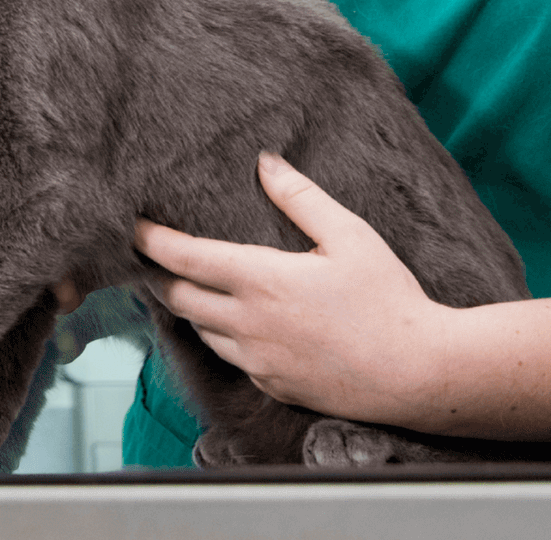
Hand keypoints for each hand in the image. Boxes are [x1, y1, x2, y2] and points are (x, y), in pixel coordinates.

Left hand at [133, 155, 455, 425]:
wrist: (418, 373)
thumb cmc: (389, 301)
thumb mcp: (350, 236)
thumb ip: (301, 198)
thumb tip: (266, 163)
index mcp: (261, 281)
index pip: (183, 258)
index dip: (150, 241)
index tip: (132, 226)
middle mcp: (248, 324)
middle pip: (178, 298)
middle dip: (157, 275)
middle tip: (147, 256)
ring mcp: (258, 361)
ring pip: (201, 331)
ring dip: (188, 306)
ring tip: (185, 283)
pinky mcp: (273, 386)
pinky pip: (232, 358)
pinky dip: (221, 336)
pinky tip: (233, 322)